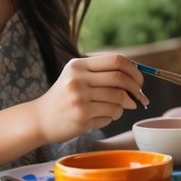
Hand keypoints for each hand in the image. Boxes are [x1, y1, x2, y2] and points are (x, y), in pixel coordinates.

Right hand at [34, 53, 148, 142]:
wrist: (40, 119)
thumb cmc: (65, 97)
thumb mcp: (76, 76)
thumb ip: (101, 72)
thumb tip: (136, 76)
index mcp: (78, 65)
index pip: (116, 60)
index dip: (134, 70)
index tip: (140, 80)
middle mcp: (78, 79)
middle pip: (120, 79)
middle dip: (136, 89)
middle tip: (140, 97)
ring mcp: (79, 98)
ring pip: (118, 99)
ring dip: (125, 106)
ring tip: (120, 108)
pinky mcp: (82, 117)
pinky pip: (110, 115)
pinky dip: (113, 116)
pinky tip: (104, 116)